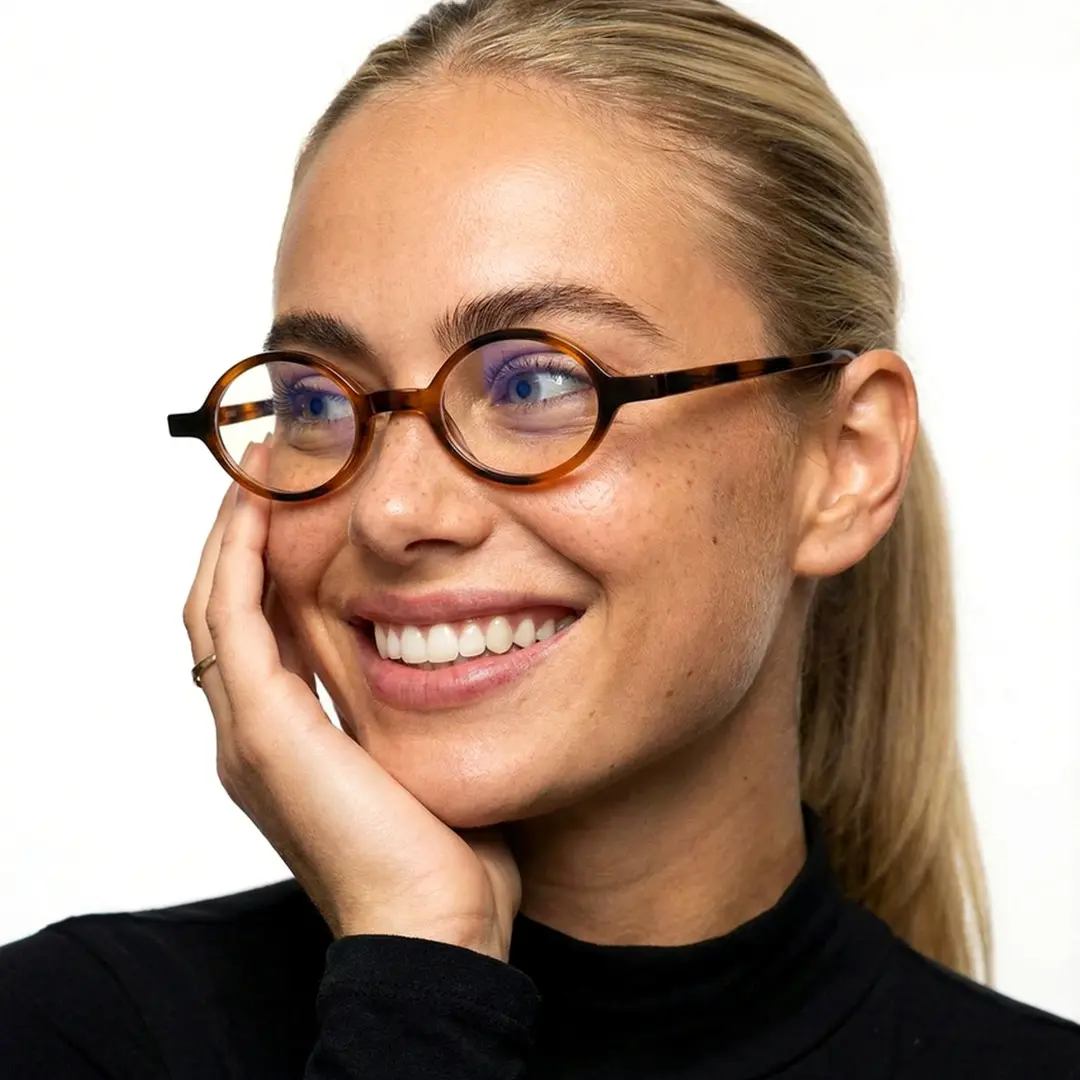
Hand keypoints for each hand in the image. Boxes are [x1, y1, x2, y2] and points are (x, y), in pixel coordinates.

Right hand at [182, 437, 521, 961]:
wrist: (434, 925)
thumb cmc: (445, 851)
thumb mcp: (423, 755)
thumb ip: (410, 705)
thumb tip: (452, 656)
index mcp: (283, 739)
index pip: (256, 629)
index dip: (264, 564)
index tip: (293, 502)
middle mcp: (251, 732)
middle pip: (224, 609)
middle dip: (241, 536)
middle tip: (265, 468)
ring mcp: (248, 733)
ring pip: (215, 606)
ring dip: (232, 534)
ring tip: (257, 471)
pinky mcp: (263, 730)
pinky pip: (233, 620)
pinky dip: (238, 559)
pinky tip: (260, 508)